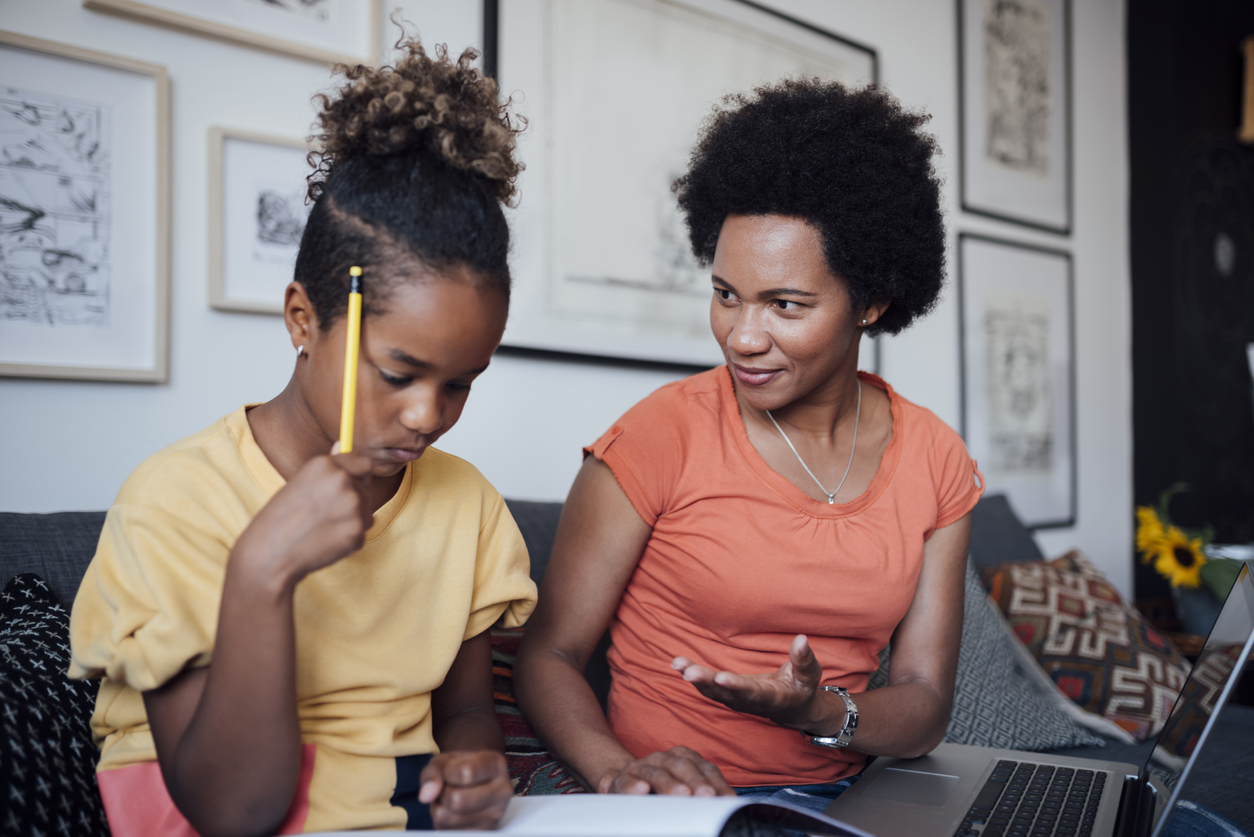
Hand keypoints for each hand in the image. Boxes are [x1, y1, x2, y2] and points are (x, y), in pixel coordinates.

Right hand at [231, 446, 373, 585]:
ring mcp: (352, 505)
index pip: (364, 463)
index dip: (361, 476)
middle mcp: (341, 479)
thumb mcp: (300, 483)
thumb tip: (342, 444)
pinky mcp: (357, 530)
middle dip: (352, 504)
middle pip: (365, 491)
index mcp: (325, 464)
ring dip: (351, 522)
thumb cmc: (280, 519)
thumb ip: (327, 468)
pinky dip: (348, 541)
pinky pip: (361, 534)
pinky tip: (325, 543)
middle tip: (322, 518)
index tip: (354, 486)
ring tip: (321, 530)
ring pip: (366, 513)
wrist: (270, 553)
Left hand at [419, 750, 512, 829]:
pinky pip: (446, 830)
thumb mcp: (445, 760)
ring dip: (438, 807)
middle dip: (442, 793)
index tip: (450, 769)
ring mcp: (494, 816)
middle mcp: (502, 792)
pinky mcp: (482, 832)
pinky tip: (452, 811)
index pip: (465, 773)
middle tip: (448, 786)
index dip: (447, 772)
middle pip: (456, 800)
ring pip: (446, 817)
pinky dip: (441, 821)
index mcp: (496, 765)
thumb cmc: (459, 767)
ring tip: (449, 798)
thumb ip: (433, 772)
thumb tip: (426, 796)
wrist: (474, 780)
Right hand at [596, 746, 734, 796]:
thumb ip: (703, 795)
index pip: (705, 768)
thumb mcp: (685, 789)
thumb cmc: (661, 791)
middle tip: (707, 796)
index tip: (726, 799)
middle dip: (697, 780)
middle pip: (683, 765)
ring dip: (670, 783)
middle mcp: (664, 758)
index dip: (717, 782)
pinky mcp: (623, 779)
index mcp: (684, 758)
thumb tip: (728, 806)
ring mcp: (643, 767)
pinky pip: (629, 781)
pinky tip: (643, 791)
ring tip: (682, 795)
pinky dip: (635, 785)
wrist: (627, 785)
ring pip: (657, 772)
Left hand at [671, 634, 830, 732]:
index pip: (753, 693)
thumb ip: (803, 659)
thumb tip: (802, 638)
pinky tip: (677, 664)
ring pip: (712, 691)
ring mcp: (736, 700)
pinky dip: (692, 675)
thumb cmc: (802, 688)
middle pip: (725, 694)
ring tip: (677, 663)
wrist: (792, 709)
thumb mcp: (809, 675)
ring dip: (694, 677)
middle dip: (707, 683)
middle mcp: (750, 702)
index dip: (737, 686)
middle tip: (689, 673)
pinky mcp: (727, 695)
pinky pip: (707, 687)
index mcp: (772, 698)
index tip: (722, 678)